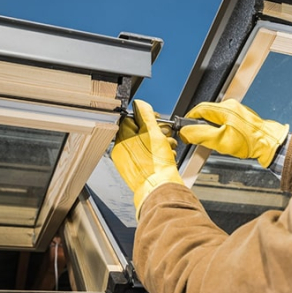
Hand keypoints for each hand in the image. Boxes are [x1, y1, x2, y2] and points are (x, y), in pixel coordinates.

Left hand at [111, 100, 184, 217]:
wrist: (161, 189)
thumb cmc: (156, 165)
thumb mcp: (153, 132)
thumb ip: (145, 115)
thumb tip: (139, 103)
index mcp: (122, 140)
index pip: (130, 119)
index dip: (146, 117)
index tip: (156, 119)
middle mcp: (122, 152)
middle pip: (139, 132)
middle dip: (156, 131)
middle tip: (166, 134)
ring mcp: (128, 163)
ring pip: (145, 145)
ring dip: (160, 143)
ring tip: (168, 148)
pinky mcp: (137, 171)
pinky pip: (146, 157)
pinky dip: (157, 155)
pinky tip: (166, 157)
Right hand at [178, 99, 288, 167]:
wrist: (269, 145)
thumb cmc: (249, 143)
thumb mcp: (220, 141)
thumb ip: (200, 135)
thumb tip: (185, 132)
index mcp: (224, 109)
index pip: (199, 109)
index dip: (189, 119)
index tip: (184, 129)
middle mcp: (231, 106)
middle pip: (206, 112)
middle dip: (199, 124)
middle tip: (196, 137)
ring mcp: (237, 111)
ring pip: (215, 117)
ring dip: (209, 128)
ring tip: (211, 140)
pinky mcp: (241, 117)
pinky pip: (224, 120)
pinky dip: (219, 128)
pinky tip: (223, 139)